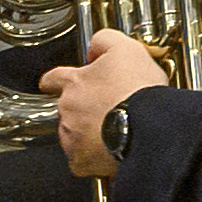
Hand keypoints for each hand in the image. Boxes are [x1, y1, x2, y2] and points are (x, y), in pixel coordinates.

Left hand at [49, 30, 171, 180]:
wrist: (148, 126)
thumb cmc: (138, 90)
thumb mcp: (126, 49)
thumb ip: (105, 41)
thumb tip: (94, 47)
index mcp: (74, 83)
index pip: (53, 78)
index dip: (55, 80)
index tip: (53, 83)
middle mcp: (67, 109)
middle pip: (68, 109)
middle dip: (84, 109)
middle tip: (109, 109)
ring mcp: (71, 136)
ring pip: (73, 134)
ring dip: (88, 132)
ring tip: (115, 129)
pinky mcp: (80, 159)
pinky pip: (81, 159)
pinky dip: (93, 157)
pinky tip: (111, 150)